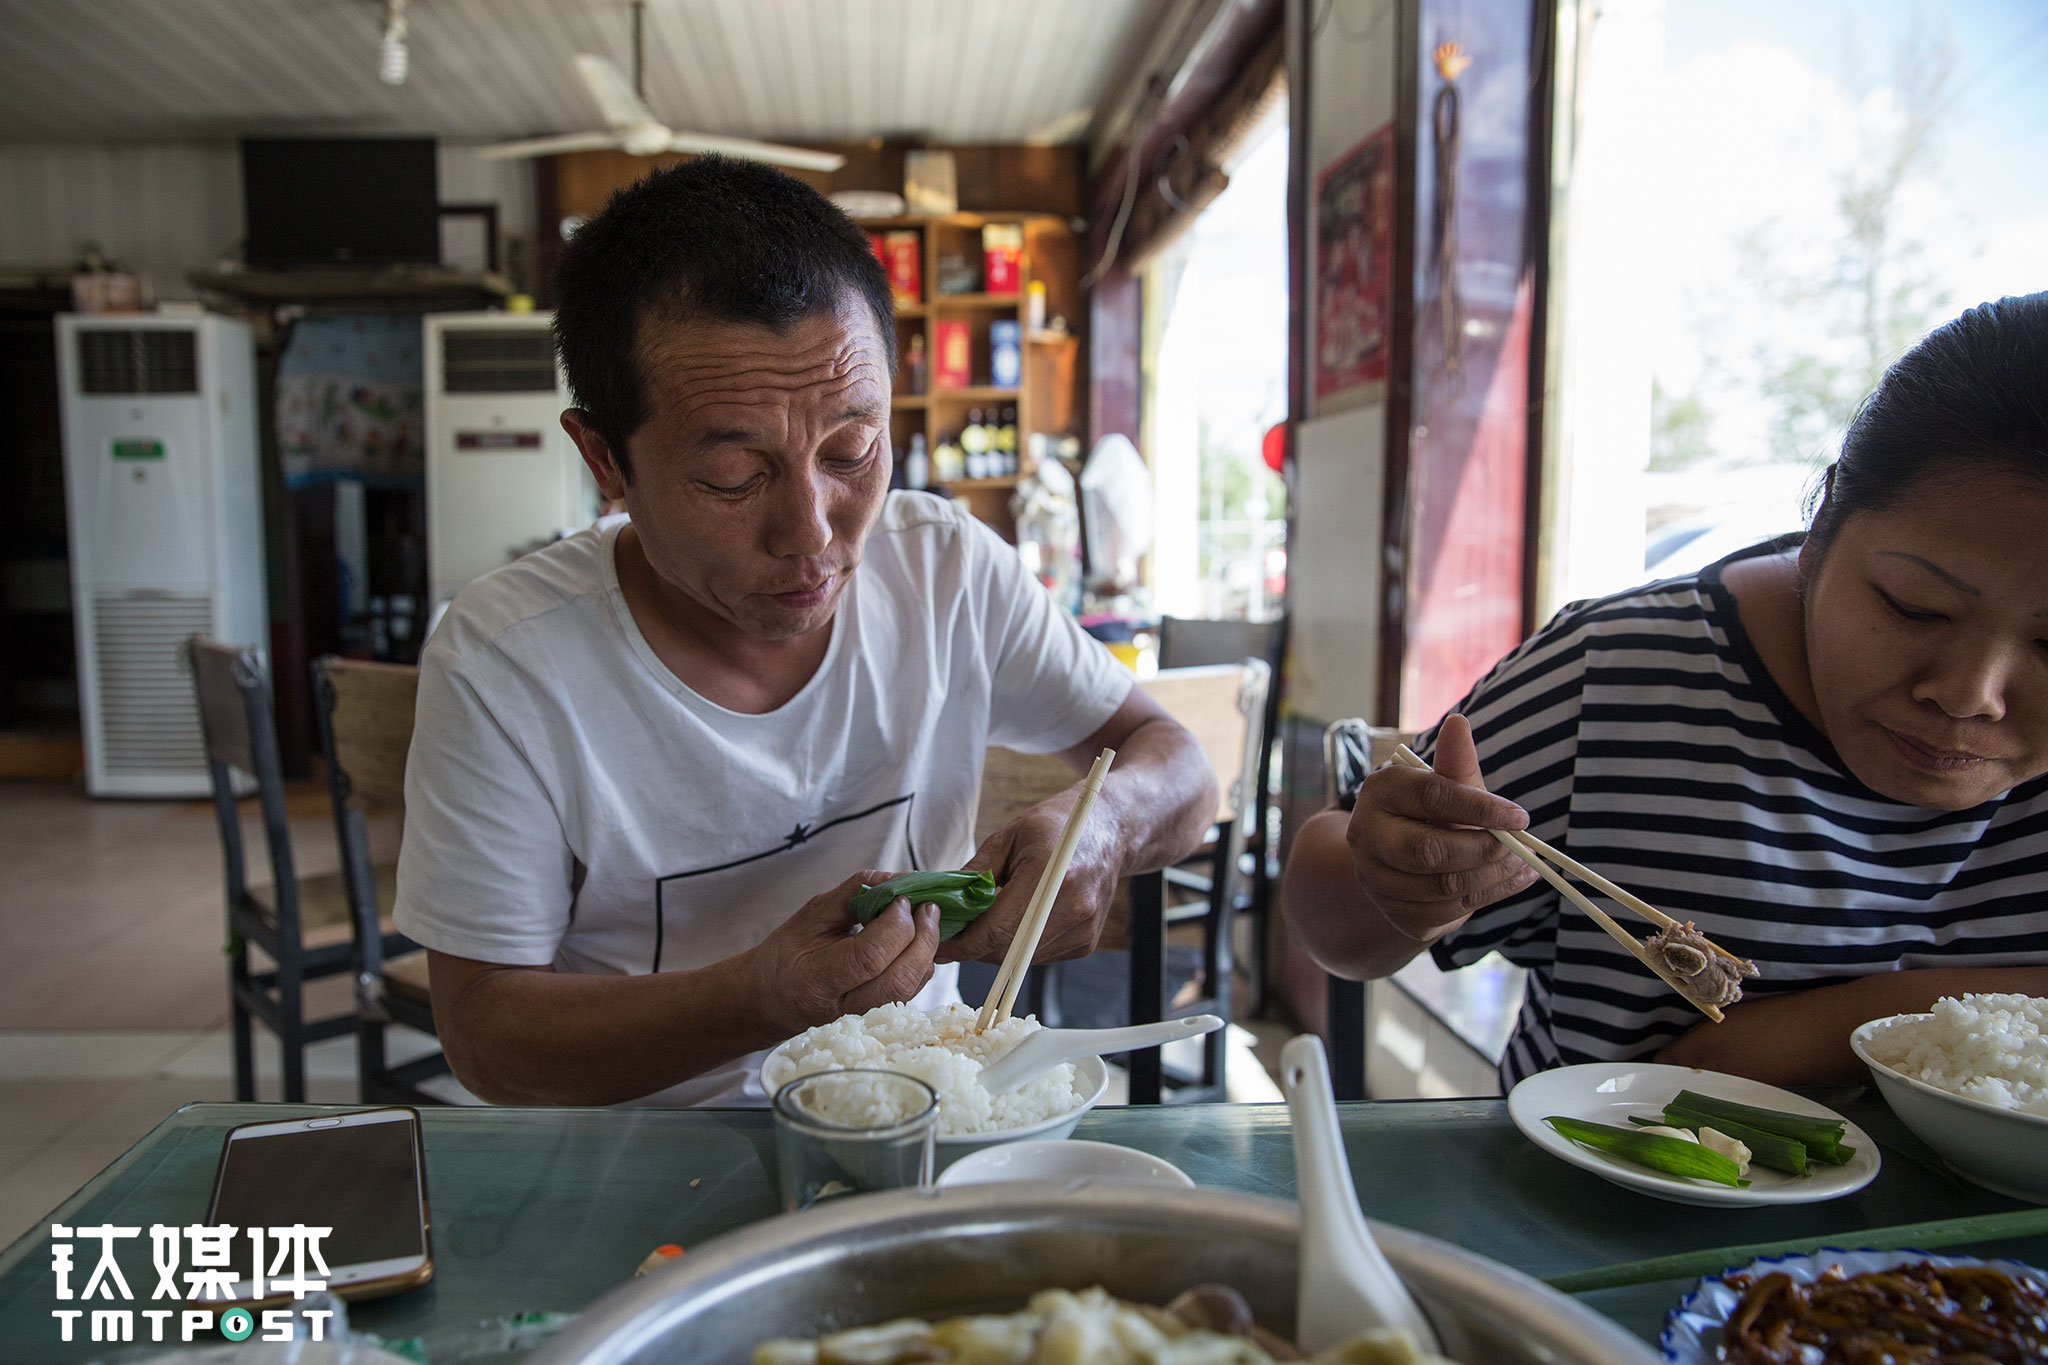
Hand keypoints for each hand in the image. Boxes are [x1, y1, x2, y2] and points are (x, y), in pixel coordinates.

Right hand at [745, 870, 942, 1036]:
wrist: (771, 999)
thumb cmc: (788, 952)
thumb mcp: (812, 914)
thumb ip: (855, 892)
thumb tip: (901, 878)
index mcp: (814, 981)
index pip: (868, 958)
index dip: (894, 925)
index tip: (901, 899)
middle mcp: (840, 1009)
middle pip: (899, 980)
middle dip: (923, 938)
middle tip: (927, 907)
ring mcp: (861, 1020)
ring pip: (911, 989)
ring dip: (927, 950)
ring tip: (924, 920)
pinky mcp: (877, 1019)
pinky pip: (911, 992)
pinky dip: (921, 961)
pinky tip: (916, 940)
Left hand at [937, 788, 1122, 965]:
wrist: (1109, 830)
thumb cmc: (1056, 827)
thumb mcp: (1008, 836)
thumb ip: (975, 873)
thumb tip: (943, 904)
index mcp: (1050, 874)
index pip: (998, 928)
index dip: (964, 943)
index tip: (940, 945)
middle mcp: (1073, 906)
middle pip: (1008, 950)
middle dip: (975, 947)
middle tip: (955, 933)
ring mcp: (1083, 928)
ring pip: (1022, 959)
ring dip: (997, 948)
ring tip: (987, 921)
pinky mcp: (1086, 942)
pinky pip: (1040, 957)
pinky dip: (1020, 947)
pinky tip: (1018, 922)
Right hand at [1346, 714, 1537, 943]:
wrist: (1402, 863)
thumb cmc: (1431, 814)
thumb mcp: (1446, 786)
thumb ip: (1455, 762)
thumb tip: (1458, 723)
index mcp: (1380, 791)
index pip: (1432, 796)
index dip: (1480, 807)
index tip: (1520, 816)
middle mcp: (1367, 835)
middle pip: (1430, 851)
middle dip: (1484, 850)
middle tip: (1519, 846)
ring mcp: (1376, 879)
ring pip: (1443, 886)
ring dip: (1494, 877)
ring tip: (1524, 864)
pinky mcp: (1395, 913)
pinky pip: (1448, 913)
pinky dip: (1488, 897)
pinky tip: (1510, 881)